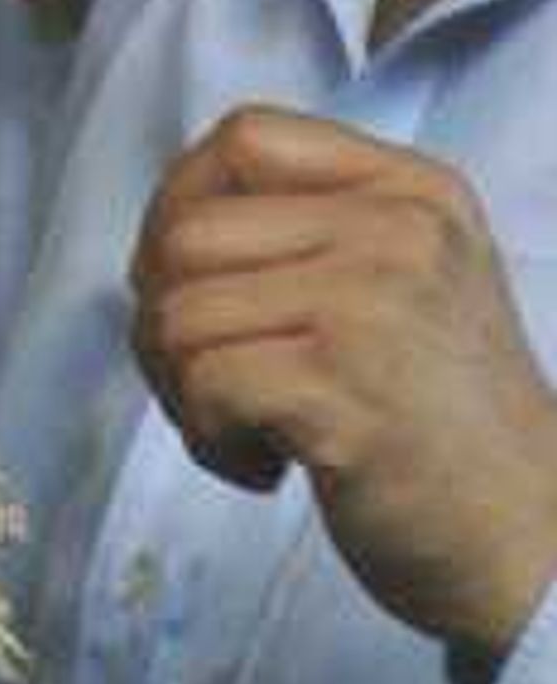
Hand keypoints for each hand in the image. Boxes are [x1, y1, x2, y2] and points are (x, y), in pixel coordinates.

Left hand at [132, 99, 556, 660]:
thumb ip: (313, 232)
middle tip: (212, 388)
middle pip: (189, 230)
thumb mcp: (411, 286)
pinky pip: (204, 381)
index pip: (245, 139)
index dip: (181, 205)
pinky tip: (269, 470)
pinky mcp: (342, 388)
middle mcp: (399, 231)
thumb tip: (166, 224)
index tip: (190, 284)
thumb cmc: (445, 428)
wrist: (534, 544)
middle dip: (163, 318)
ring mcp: (373, 305)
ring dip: (184, 391)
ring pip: (180, 311)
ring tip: (248, 434)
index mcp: (414, 192)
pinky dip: (210, 440)